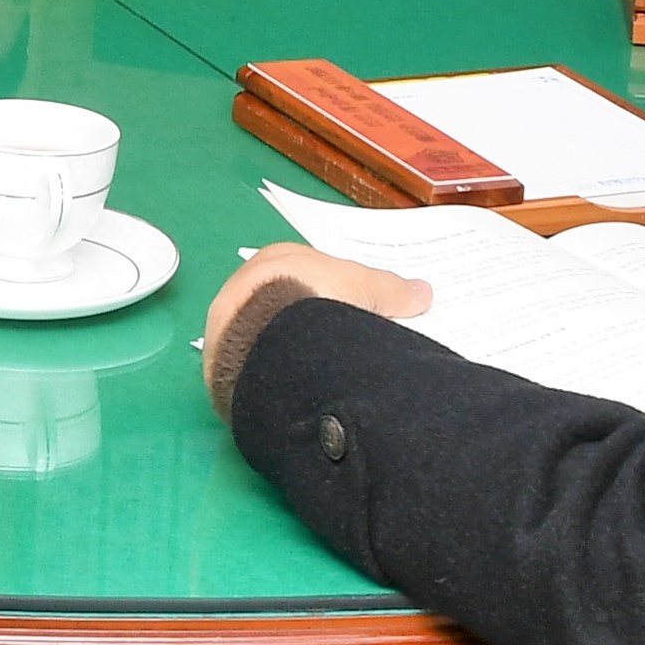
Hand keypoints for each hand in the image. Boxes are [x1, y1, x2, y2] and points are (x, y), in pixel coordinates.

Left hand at [204, 243, 429, 375]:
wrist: (275, 339)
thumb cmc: (321, 299)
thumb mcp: (369, 288)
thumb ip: (394, 290)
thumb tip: (423, 292)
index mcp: (276, 258)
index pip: (306, 272)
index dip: (334, 291)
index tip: (352, 311)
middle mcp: (244, 284)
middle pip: (282, 304)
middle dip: (309, 322)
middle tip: (340, 343)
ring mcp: (228, 323)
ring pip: (264, 335)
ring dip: (288, 350)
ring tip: (321, 370)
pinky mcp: (222, 362)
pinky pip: (253, 365)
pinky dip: (274, 374)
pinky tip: (295, 386)